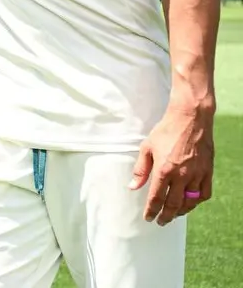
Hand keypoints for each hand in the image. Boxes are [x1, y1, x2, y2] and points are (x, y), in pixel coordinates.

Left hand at [130, 104, 214, 225]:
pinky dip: (197, 202)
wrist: (191, 119)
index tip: (148, 218)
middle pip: (173, 204)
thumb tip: (133, 187)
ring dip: (181, 211)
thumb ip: (140, 170)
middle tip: (161, 221)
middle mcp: (181, 176)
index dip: (151, 211)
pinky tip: (190, 203)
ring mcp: (197, 175)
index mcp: (164, 170)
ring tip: (174, 215)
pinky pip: (204, 193)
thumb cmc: (166, 131)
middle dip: (166, 216)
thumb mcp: (147, 147)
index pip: (156, 198)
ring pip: (190, 202)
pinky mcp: (208, 171)